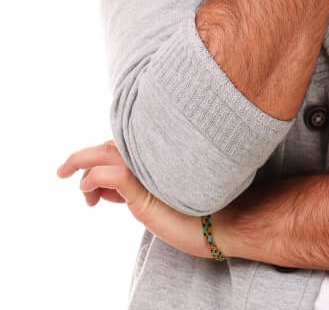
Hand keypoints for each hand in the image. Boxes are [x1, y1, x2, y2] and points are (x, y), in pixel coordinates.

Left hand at [56, 140, 225, 259]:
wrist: (226, 222)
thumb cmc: (199, 213)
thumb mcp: (159, 198)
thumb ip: (137, 188)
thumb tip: (107, 192)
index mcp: (159, 157)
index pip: (121, 147)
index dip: (102, 158)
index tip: (91, 182)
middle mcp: (154, 156)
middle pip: (110, 146)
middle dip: (84, 157)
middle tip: (63, 170)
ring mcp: (150, 169)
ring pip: (106, 155)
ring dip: (81, 164)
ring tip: (67, 177)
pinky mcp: (145, 188)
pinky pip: (110, 176)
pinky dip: (93, 180)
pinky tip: (89, 193)